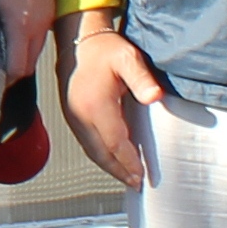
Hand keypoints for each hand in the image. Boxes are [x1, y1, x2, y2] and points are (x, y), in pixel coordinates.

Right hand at [57, 20, 166, 185]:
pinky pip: (87, 143)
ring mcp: (73, 117)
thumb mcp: (128, 58)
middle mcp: (80, 115)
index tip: (142, 175)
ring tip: (126, 178)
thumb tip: (155, 98)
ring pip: (92, 151)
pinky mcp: (72, 117)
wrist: (79, 43)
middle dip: (119, 171)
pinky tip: (112, 160)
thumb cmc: (106, 50)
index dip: (128, 161)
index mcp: (95, 105)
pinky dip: (101, 156)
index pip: (114, 142)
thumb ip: (142, 78)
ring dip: (109, 166)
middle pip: (101, 153)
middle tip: (136, 184)